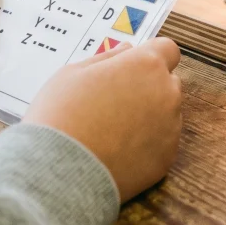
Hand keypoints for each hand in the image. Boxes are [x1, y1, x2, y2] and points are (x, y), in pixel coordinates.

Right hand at [24, 37, 182, 202]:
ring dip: (148, 116)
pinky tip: (117, 153)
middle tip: (114, 103)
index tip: (132, 69)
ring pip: (166, 113)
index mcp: (146, 66)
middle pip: (167, 82)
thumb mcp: (72, 74)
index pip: (167, 50)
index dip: (150, 58)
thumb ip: (107, 58)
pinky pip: (161, 143)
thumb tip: (127, 50)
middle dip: (147, 87)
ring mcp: (170, 126)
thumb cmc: (59, 116)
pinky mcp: (167, 156)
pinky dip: (146, 145)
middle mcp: (167, 92)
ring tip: (111, 132)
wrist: (55, 173)